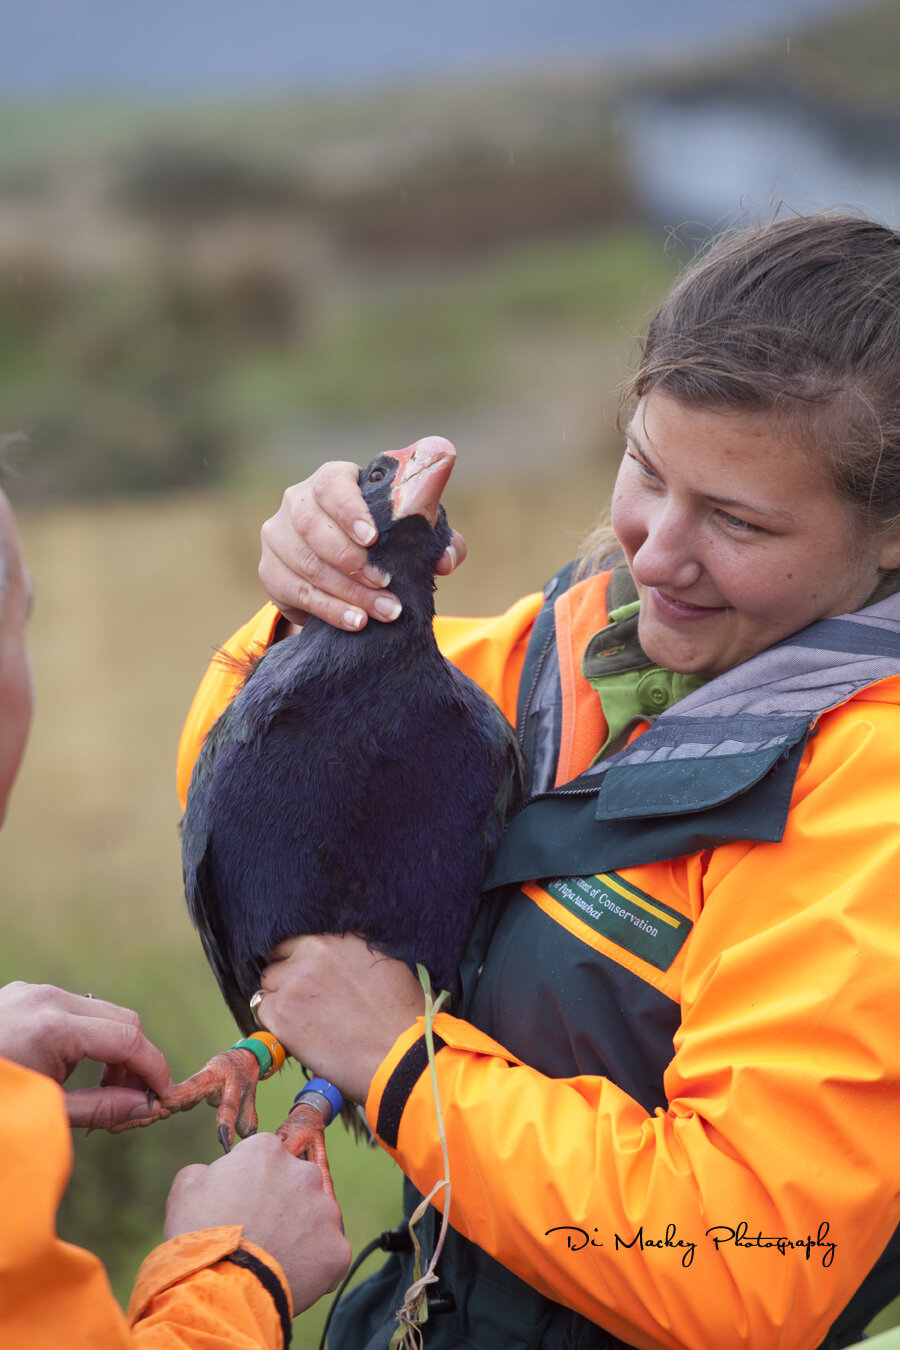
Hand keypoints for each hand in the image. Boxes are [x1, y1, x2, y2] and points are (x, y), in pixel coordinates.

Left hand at [0, 981, 170, 1128]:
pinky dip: (85, 1035)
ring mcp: (34, 991)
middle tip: (134, 1096)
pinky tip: (71, 1066)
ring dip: (112, 1046)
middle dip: (136, 1058)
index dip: (154, 1068)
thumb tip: (145, 1105)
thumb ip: (99, 1108)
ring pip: (99, 1012)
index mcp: (53, 1028)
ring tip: (103, 1085)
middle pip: (121, 1019)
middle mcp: (49, 998)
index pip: (128, 1039)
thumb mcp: (44, 1112)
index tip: (163, 1096)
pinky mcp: (24, 993)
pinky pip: (71, 1009)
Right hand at [165, 1132, 350, 1312]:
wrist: (219, 1291)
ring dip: (300, 1233)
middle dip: (282, 1204)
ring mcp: (325, 1210)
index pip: (266, 1158)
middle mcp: (303, 1172)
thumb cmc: (200, 1238)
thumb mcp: (185, 1189)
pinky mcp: (337, 1248)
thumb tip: (215, 1174)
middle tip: (260, 1233)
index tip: (242, 1204)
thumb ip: (208, 1170)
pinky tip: (289, 1276)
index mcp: (267, 1151)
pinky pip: (328, 1254)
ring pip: (316, 1218)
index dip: (252, 1183)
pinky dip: (314, 1266)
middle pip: (296, 1184)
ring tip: (273, 1258)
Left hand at [255, 934, 425, 1104]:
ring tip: (304, 1021)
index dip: (301, 960)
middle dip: (288, 978)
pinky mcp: (281, 1013)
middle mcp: (313, 951)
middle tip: (307, 1002)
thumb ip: (354, 956)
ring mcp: (294, 981)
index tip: (308, 977)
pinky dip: (275, 1023)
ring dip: (281, 999)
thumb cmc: (404, 1016)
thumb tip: (341, 964)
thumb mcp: (388, 965)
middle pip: (278, 960)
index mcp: (340, 937)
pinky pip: (262, 1011)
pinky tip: (298, 1035)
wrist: (400, 1057)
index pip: (298, 940)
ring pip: (268, 986)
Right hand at [258, 457, 466, 631]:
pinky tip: (356, 622)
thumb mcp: (412, 535)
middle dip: (352, 561)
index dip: (349, 510)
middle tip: (386, 585)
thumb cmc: (383, 540)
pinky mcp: (270, 570)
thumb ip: (437, 541)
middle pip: (313, 528)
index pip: (331, 485)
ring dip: (347, 592)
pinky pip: (296, 591)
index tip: (372, 538)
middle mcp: (297, 501)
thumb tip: (446, 560)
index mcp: (332, 480)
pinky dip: (329, 609)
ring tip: (382, 611)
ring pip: (306, 564)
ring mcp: (278, 536)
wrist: (343, 570)